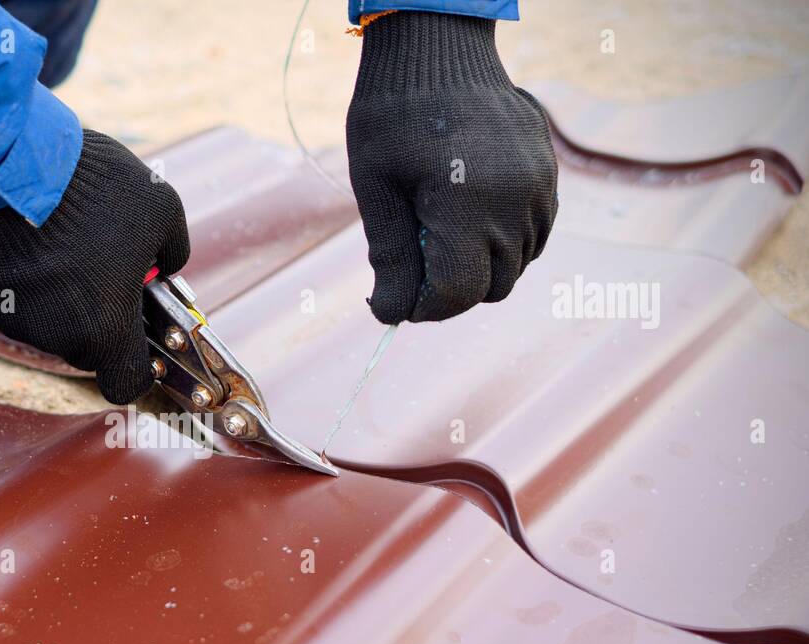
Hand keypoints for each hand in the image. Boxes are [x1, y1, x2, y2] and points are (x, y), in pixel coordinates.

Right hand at [0, 130, 189, 403]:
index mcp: (104, 331)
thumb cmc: (94, 189)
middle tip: (105, 265)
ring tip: (65, 237)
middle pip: (87, 345)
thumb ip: (172, 249)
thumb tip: (166, 264)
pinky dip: (25, 275)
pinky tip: (31, 233)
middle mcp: (56, 337)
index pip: (125, 383)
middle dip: (100, 313)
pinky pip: (13, 296)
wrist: (9, 159)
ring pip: (49, 319)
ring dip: (61, 292)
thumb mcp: (161, 208)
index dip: (137, 366)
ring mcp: (12, 319)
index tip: (140, 338)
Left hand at [346, 12, 557, 324]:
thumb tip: (392, 314)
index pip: (457, 292)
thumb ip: (391, 255)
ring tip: (436, 234)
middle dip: (449, 290)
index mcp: (469, 203)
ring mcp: (539, 187)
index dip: (421, 307)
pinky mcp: (548, 175)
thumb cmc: (393, 114)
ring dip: (477, 268)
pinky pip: (533, 236)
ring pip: (516, 266)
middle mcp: (515, 200)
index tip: (392, 299)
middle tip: (411, 265)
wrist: (436, 49)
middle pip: (491, 287)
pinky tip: (466, 220)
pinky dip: (502, 244)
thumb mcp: (376, 186)